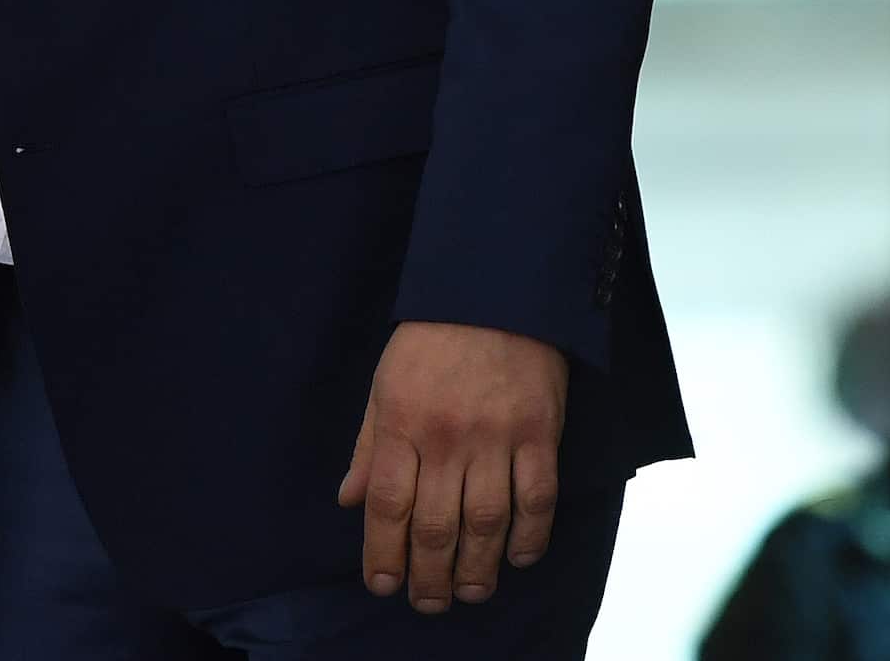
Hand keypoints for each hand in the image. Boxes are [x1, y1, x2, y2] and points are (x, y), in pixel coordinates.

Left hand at [336, 320, 567, 612]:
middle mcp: (446, 436)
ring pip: (485, 524)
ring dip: (477, 571)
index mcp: (401, 420)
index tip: (383, 584)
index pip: (386, 505)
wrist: (494, 287)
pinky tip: (517, 558)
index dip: (382, 554)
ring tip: (470, 592)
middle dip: (428, 577)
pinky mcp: (540, 433)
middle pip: (434, 526)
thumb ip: (368, 444)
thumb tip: (348, 500)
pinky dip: (529, 539)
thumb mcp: (384, 381)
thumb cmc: (431, 338)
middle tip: (428, 602)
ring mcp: (496, 436)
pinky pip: (537, 501)